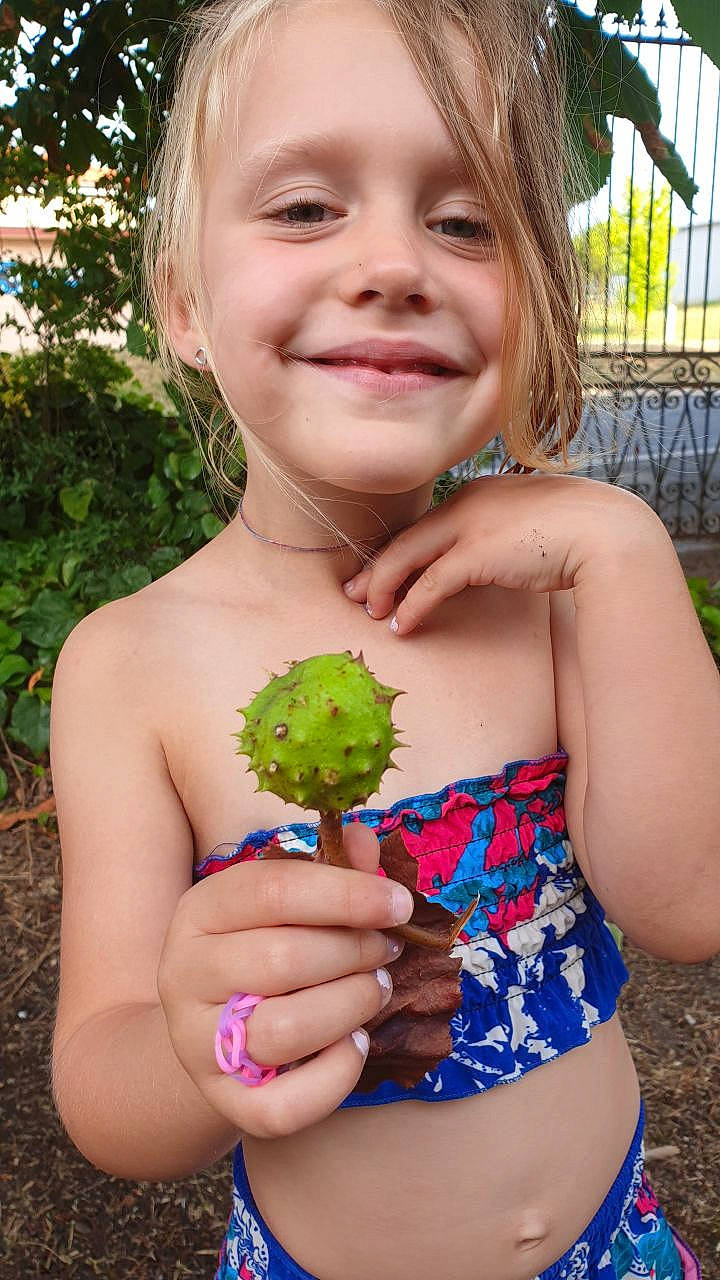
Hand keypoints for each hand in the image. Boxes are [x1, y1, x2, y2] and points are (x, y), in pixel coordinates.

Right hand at [157, 824, 410, 1138]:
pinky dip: (336, 1075)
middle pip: (283, 959)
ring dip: (350, 1006)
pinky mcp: (223, 1099)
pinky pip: (285, 1105)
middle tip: (387, 950)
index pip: (275, 890)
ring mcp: (197, 1043)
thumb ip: (329, 870)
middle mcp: (185, 974)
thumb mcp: (284, 902)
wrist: (208, 1029)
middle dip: (355, 952)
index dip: (346, 895)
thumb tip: (363, 842)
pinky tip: (354, 1043)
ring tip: (374, 990)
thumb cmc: (261, 949)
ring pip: (285, 1030)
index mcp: (201, 911)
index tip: (399, 904)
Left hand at [343, 474, 648, 635]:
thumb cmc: (582, 533)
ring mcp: (469, 525)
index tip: (383, 571)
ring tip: (371, 613)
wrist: (607, 533)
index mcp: (480, 492)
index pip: (429, 523)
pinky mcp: (475, 553)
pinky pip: (429, 583)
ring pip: (407, 557)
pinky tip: (402, 625)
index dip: (402, 550)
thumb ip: (506, 536)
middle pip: (407, 537)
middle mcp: (467, 502)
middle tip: (354, 592)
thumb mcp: (535, 525)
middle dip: (377, 568)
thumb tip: (495, 560)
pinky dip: (411, 606)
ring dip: (384, 588)